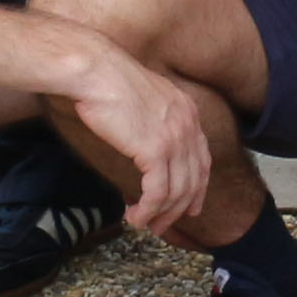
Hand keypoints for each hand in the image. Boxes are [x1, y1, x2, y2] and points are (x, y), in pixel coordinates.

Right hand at [56, 45, 214, 237]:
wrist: (94, 71)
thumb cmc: (108, 81)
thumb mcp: (145, 98)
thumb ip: (155, 121)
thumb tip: (147, 146)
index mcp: (188, 111)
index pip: (202, 159)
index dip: (197, 187)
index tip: (189, 206)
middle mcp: (188, 125)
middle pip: (194, 180)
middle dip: (180, 208)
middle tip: (163, 225)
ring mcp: (175, 138)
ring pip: (177, 191)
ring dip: (160, 214)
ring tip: (143, 224)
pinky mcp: (155, 151)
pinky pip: (158, 193)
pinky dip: (148, 210)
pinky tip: (134, 216)